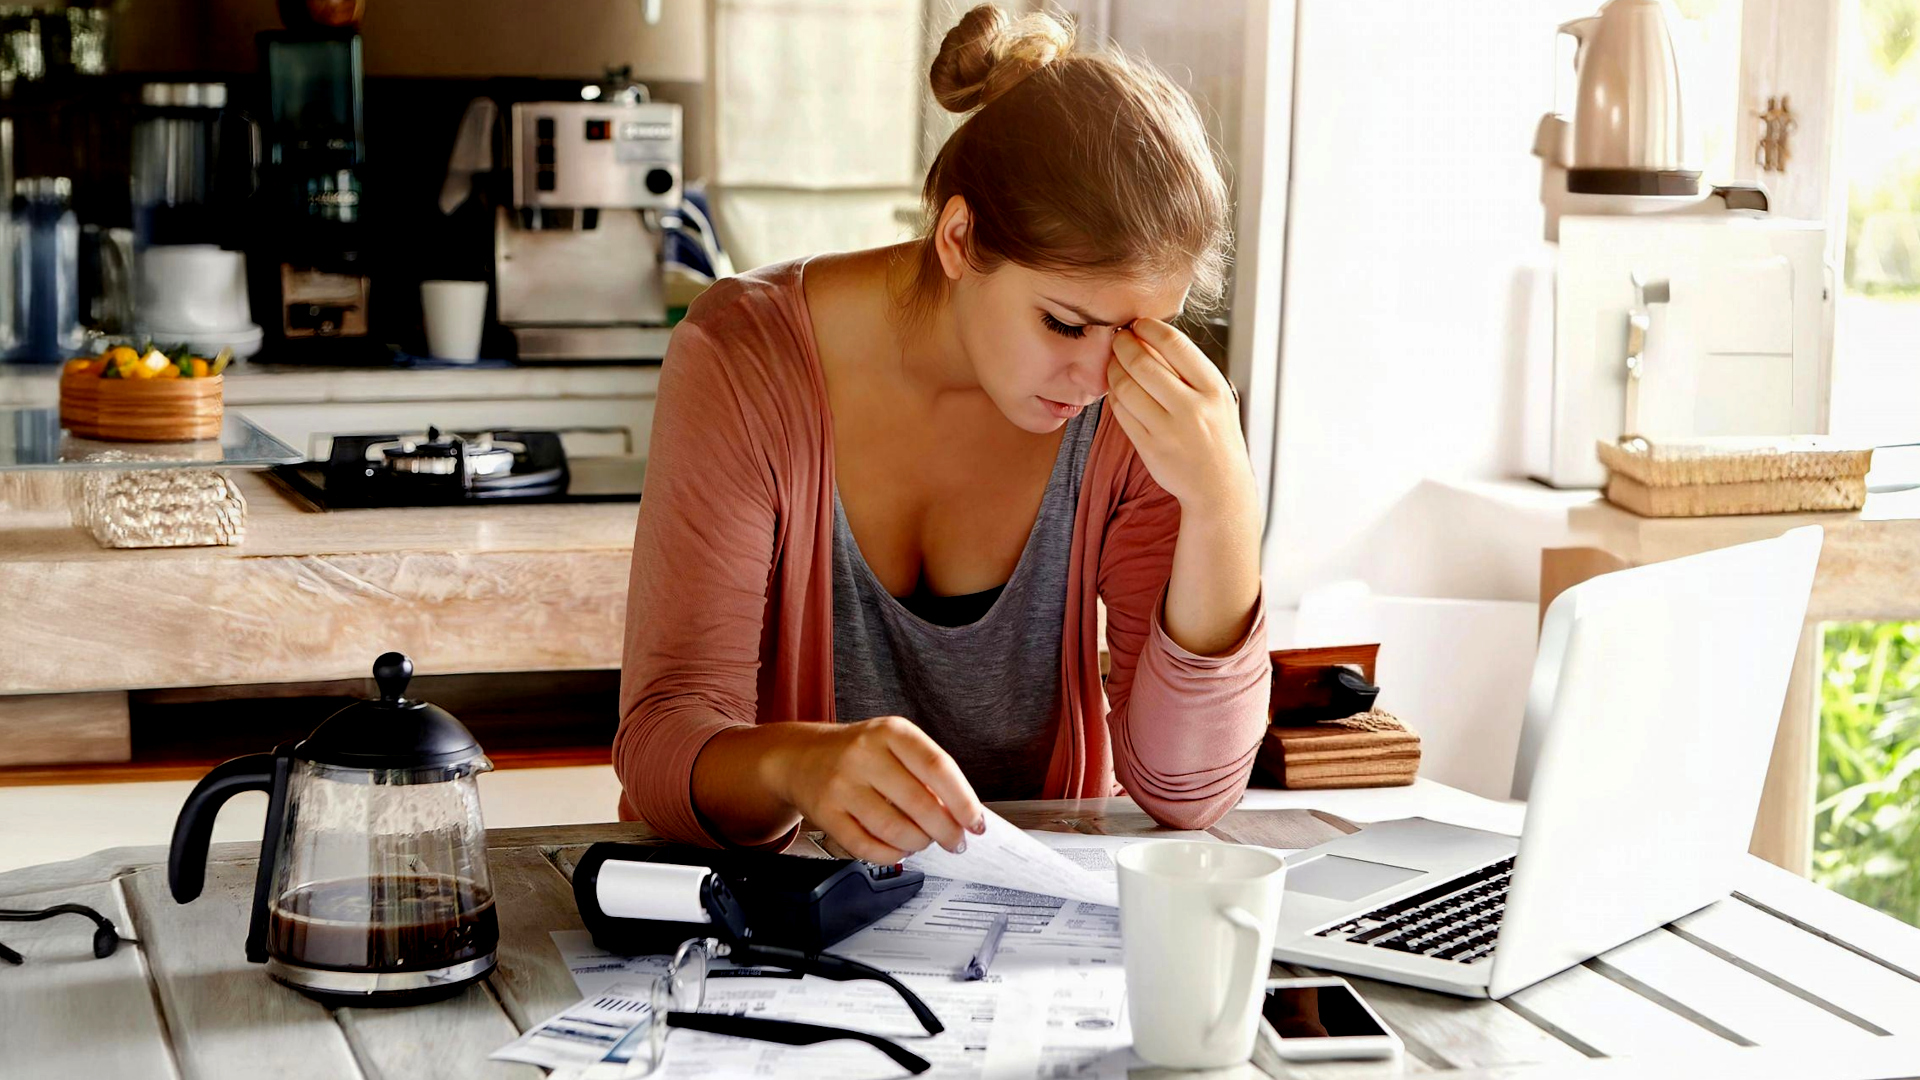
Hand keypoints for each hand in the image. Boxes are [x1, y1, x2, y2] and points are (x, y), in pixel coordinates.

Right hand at [768, 717, 987, 862]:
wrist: (801, 756)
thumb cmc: (860, 753)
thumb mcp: (894, 745)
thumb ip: (927, 772)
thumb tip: (962, 815)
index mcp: (891, 732)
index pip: (938, 767)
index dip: (963, 800)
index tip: (977, 823)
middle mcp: (864, 754)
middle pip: (919, 803)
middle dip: (946, 831)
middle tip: (956, 841)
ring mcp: (841, 784)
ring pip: (895, 829)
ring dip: (919, 843)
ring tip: (924, 841)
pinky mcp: (825, 813)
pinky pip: (867, 847)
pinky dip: (892, 855)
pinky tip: (899, 849)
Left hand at [1105, 319, 1257, 516]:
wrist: (1220, 486)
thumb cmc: (1217, 436)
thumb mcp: (1217, 398)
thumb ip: (1189, 371)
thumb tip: (1151, 337)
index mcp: (1213, 389)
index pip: (1175, 344)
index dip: (1149, 328)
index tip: (1138, 323)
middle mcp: (1192, 408)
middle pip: (1143, 364)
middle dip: (1123, 345)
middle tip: (1118, 338)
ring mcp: (1168, 430)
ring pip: (1126, 388)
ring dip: (1113, 369)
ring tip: (1114, 361)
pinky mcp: (1149, 448)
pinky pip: (1121, 413)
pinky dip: (1113, 395)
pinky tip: (1116, 388)